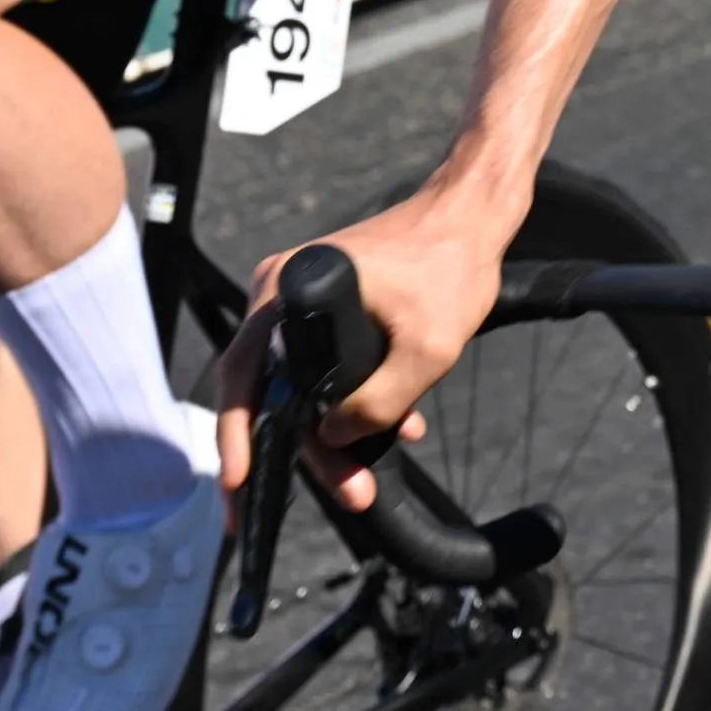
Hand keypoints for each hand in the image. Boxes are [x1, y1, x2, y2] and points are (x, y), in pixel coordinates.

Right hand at [209, 181, 510, 509]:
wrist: (474, 215)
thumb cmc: (450, 265)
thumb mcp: (425, 348)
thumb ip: (379, 403)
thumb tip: (330, 441)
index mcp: (287, 293)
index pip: (244, 379)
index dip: (237, 439)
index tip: (239, 486)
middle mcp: (280, 294)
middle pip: (272, 390)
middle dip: (303, 452)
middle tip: (332, 495)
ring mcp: (301, 299)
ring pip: (301, 384)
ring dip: (332, 432)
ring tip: (363, 478)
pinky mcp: (328, 306)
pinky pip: (322, 364)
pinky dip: (349, 400)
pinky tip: (397, 427)